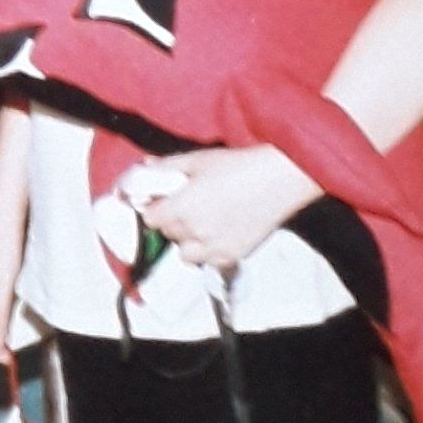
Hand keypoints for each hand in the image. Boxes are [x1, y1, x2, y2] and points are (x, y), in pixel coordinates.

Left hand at [138, 146, 318, 270]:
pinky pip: (210, 262)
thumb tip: (147, 167)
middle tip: (184, 206)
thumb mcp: (196, 160)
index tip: (160, 202)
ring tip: (199, 224)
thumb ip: (167, 167)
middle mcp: (195, 232)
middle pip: (169, 234)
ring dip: (188, 241)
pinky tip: (217, 234)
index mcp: (181, 208)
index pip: (150, 219)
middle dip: (172, 221)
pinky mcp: (234, 255)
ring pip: (187, 255)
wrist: (276, 181)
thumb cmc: (237, 168)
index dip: (153, 209)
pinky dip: (209, 252)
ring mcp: (215, 248)